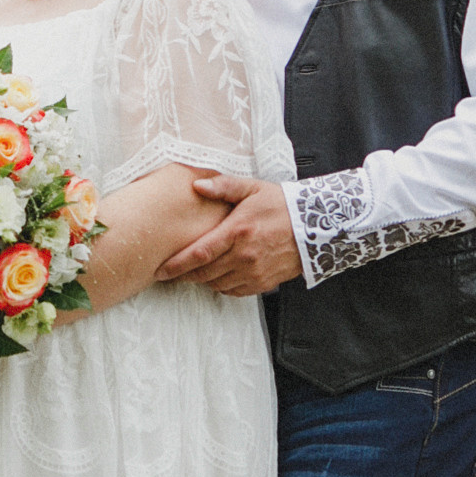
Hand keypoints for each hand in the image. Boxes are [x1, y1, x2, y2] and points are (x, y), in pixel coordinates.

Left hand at [159, 175, 302, 295]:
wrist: (316, 226)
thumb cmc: (282, 205)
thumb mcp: (253, 188)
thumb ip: (224, 186)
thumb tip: (197, 185)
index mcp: (238, 231)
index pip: (199, 253)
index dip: (176, 265)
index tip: (160, 270)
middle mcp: (244, 256)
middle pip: (204, 273)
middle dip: (184, 275)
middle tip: (171, 272)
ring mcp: (254, 272)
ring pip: (217, 284)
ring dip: (203, 280)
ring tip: (195, 271)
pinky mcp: (263, 283)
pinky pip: (234, 291)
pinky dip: (222, 286)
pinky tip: (219, 275)